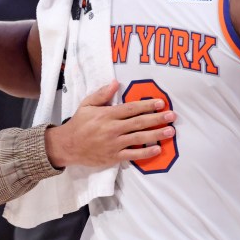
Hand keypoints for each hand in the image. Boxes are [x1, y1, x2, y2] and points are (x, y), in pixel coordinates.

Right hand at [44, 81, 176, 167]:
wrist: (68, 146)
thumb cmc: (79, 123)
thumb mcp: (87, 104)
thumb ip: (102, 94)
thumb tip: (116, 82)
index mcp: (107, 114)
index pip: (131, 108)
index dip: (147, 105)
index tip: (160, 103)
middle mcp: (112, 128)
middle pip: (139, 122)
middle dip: (157, 119)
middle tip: (172, 116)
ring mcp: (114, 143)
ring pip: (138, 138)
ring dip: (156, 135)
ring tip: (170, 131)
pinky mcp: (113, 157)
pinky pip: (132, 155)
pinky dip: (145, 152)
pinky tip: (157, 149)